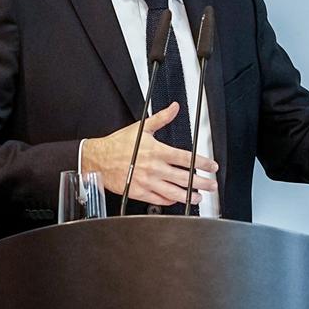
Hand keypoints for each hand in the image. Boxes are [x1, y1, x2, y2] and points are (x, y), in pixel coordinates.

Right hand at [79, 102, 218, 204]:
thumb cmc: (117, 145)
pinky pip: (158, 200)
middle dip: (201, 183)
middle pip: (184, 178)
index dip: (203, 164)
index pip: (187, 159)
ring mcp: (146, 182)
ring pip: (173, 192)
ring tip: (198, 197)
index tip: (212, 167)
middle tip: (211, 185)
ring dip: (189, 196)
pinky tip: (176, 200)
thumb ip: (161, 118)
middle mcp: (154, 168)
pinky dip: (170, 201)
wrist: (96, 159)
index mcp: (157, 151)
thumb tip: (174, 108)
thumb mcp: (141, 128)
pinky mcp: (138, 192)